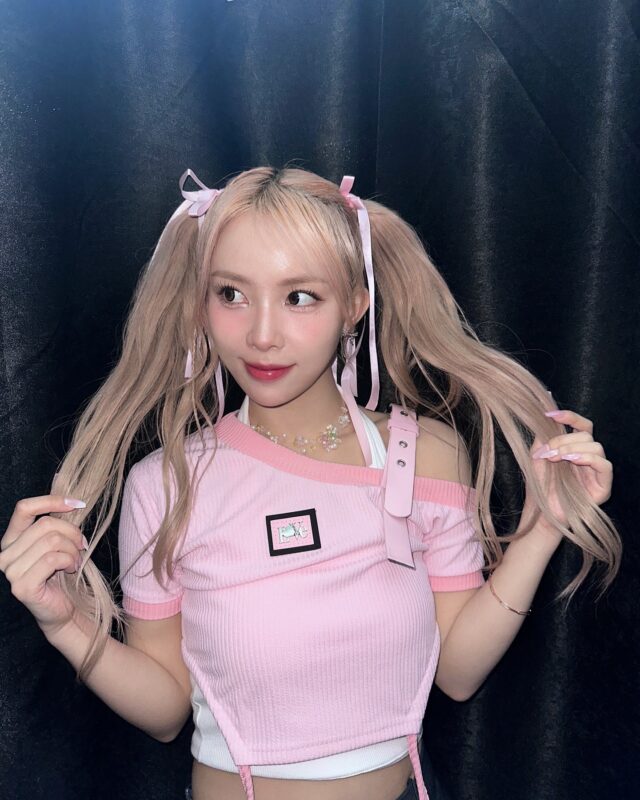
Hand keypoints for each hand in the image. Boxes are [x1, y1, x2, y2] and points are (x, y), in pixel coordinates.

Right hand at [0, 496, 88, 637]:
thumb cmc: (61, 573)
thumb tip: (73, 503)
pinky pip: (52, 559)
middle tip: (81, 546)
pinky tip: (71, 569)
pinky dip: (69, 561)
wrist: (63, 609)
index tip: (78, 504)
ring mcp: (10, 571)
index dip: (52, 501)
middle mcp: (5, 554)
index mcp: (11, 539)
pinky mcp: (21, 586)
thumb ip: (57, 525)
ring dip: (73, 550)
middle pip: (45, 525)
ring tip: (76, 560)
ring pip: (51, 541)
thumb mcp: (58, 543)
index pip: (24, 508)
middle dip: (72, 533)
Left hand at [524, 408, 612, 538]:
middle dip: (564, 439)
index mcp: (576, 448)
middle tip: (547, 451)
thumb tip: (546, 408)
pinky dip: (588, 458)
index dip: (569, 416)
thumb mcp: (538, 454)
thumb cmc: (539, 484)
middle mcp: (589, 457)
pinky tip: (572, 460)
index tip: (549, 414)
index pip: (582, 425)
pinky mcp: (603, 486)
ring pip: (596, 446)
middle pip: (586, 435)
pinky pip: (604, 465)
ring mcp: (597, 472)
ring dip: (572, 448)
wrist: (540, 511)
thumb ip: (544, 434)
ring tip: (556, 458)